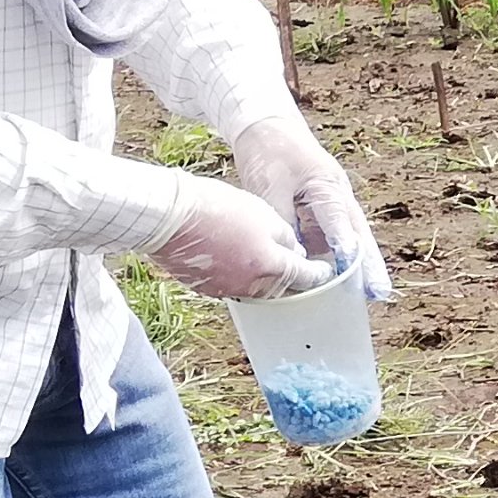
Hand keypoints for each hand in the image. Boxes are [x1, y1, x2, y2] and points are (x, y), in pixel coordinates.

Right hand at [150, 177, 317, 299]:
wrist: (170, 216)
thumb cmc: (217, 208)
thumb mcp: (263, 213)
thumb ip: (284, 237)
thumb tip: (293, 252)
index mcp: (271, 265)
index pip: (304, 276)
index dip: (318, 274)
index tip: (326, 272)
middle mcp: (251, 285)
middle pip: (282, 288)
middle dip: (292, 278)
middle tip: (298, 267)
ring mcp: (226, 289)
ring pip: (256, 289)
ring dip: (265, 278)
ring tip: (264, 259)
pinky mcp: (205, 288)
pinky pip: (230, 286)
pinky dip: (238, 276)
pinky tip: (234, 259)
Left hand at [228, 102, 391, 300]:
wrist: (265, 124)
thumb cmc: (270, 150)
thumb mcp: (269, 184)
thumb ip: (283, 220)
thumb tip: (293, 257)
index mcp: (328, 186)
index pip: (341, 222)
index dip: (348, 249)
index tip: (355, 271)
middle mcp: (337, 199)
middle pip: (358, 236)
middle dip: (369, 266)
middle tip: (380, 294)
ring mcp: (330, 208)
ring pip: (348, 242)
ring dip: (355, 268)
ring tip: (364, 298)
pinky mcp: (319, 215)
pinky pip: (328, 243)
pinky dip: (331, 262)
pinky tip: (330, 285)